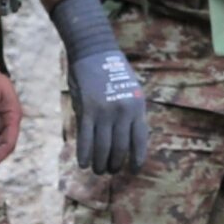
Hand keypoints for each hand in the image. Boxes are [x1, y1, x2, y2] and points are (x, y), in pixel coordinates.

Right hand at [50, 0, 148, 174]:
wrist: (95, 52)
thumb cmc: (114, 72)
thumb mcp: (132, 91)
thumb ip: (131, 113)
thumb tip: (130, 139)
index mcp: (137, 107)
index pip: (140, 140)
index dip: (137, 159)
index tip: (134, 170)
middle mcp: (123, 112)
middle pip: (120, 148)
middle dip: (116, 163)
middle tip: (111, 171)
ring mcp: (105, 112)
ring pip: (103, 147)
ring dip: (100, 163)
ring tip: (98, 171)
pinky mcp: (87, 110)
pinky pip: (86, 139)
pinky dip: (85, 154)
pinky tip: (83, 164)